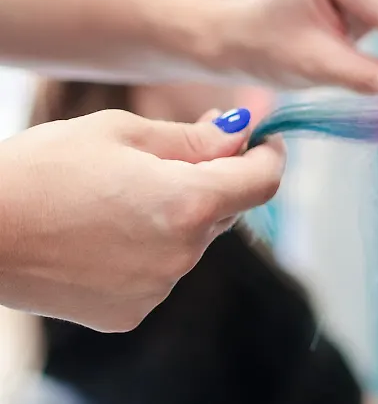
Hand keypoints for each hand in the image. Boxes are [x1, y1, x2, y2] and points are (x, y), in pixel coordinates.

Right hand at [0, 108, 283, 331]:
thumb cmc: (40, 170)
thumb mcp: (120, 133)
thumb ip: (192, 139)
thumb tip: (240, 136)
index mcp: (189, 203)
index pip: (262, 182)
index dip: (269, 156)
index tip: (264, 142)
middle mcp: (183, 254)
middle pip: (224, 211)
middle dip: (212, 181)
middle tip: (173, 154)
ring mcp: (157, 288)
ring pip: (190, 242)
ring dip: (175, 217)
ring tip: (113, 197)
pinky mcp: (129, 313)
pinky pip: (159, 272)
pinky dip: (146, 250)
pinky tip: (101, 233)